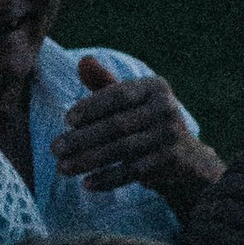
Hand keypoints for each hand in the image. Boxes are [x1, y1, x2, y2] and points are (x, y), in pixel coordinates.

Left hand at [53, 56, 222, 208]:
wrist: (188, 158)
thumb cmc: (149, 122)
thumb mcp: (133, 100)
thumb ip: (106, 83)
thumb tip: (83, 61)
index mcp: (156, 87)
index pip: (119, 95)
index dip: (91, 106)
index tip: (67, 120)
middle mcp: (167, 109)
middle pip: (117, 124)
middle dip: (82, 138)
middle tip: (55, 148)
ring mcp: (170, 136)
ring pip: (122, 149)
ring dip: (88, 160)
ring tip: (62, 167)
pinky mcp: (171, 161)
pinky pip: (133, 172)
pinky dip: (108, 179)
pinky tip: (86, 183)